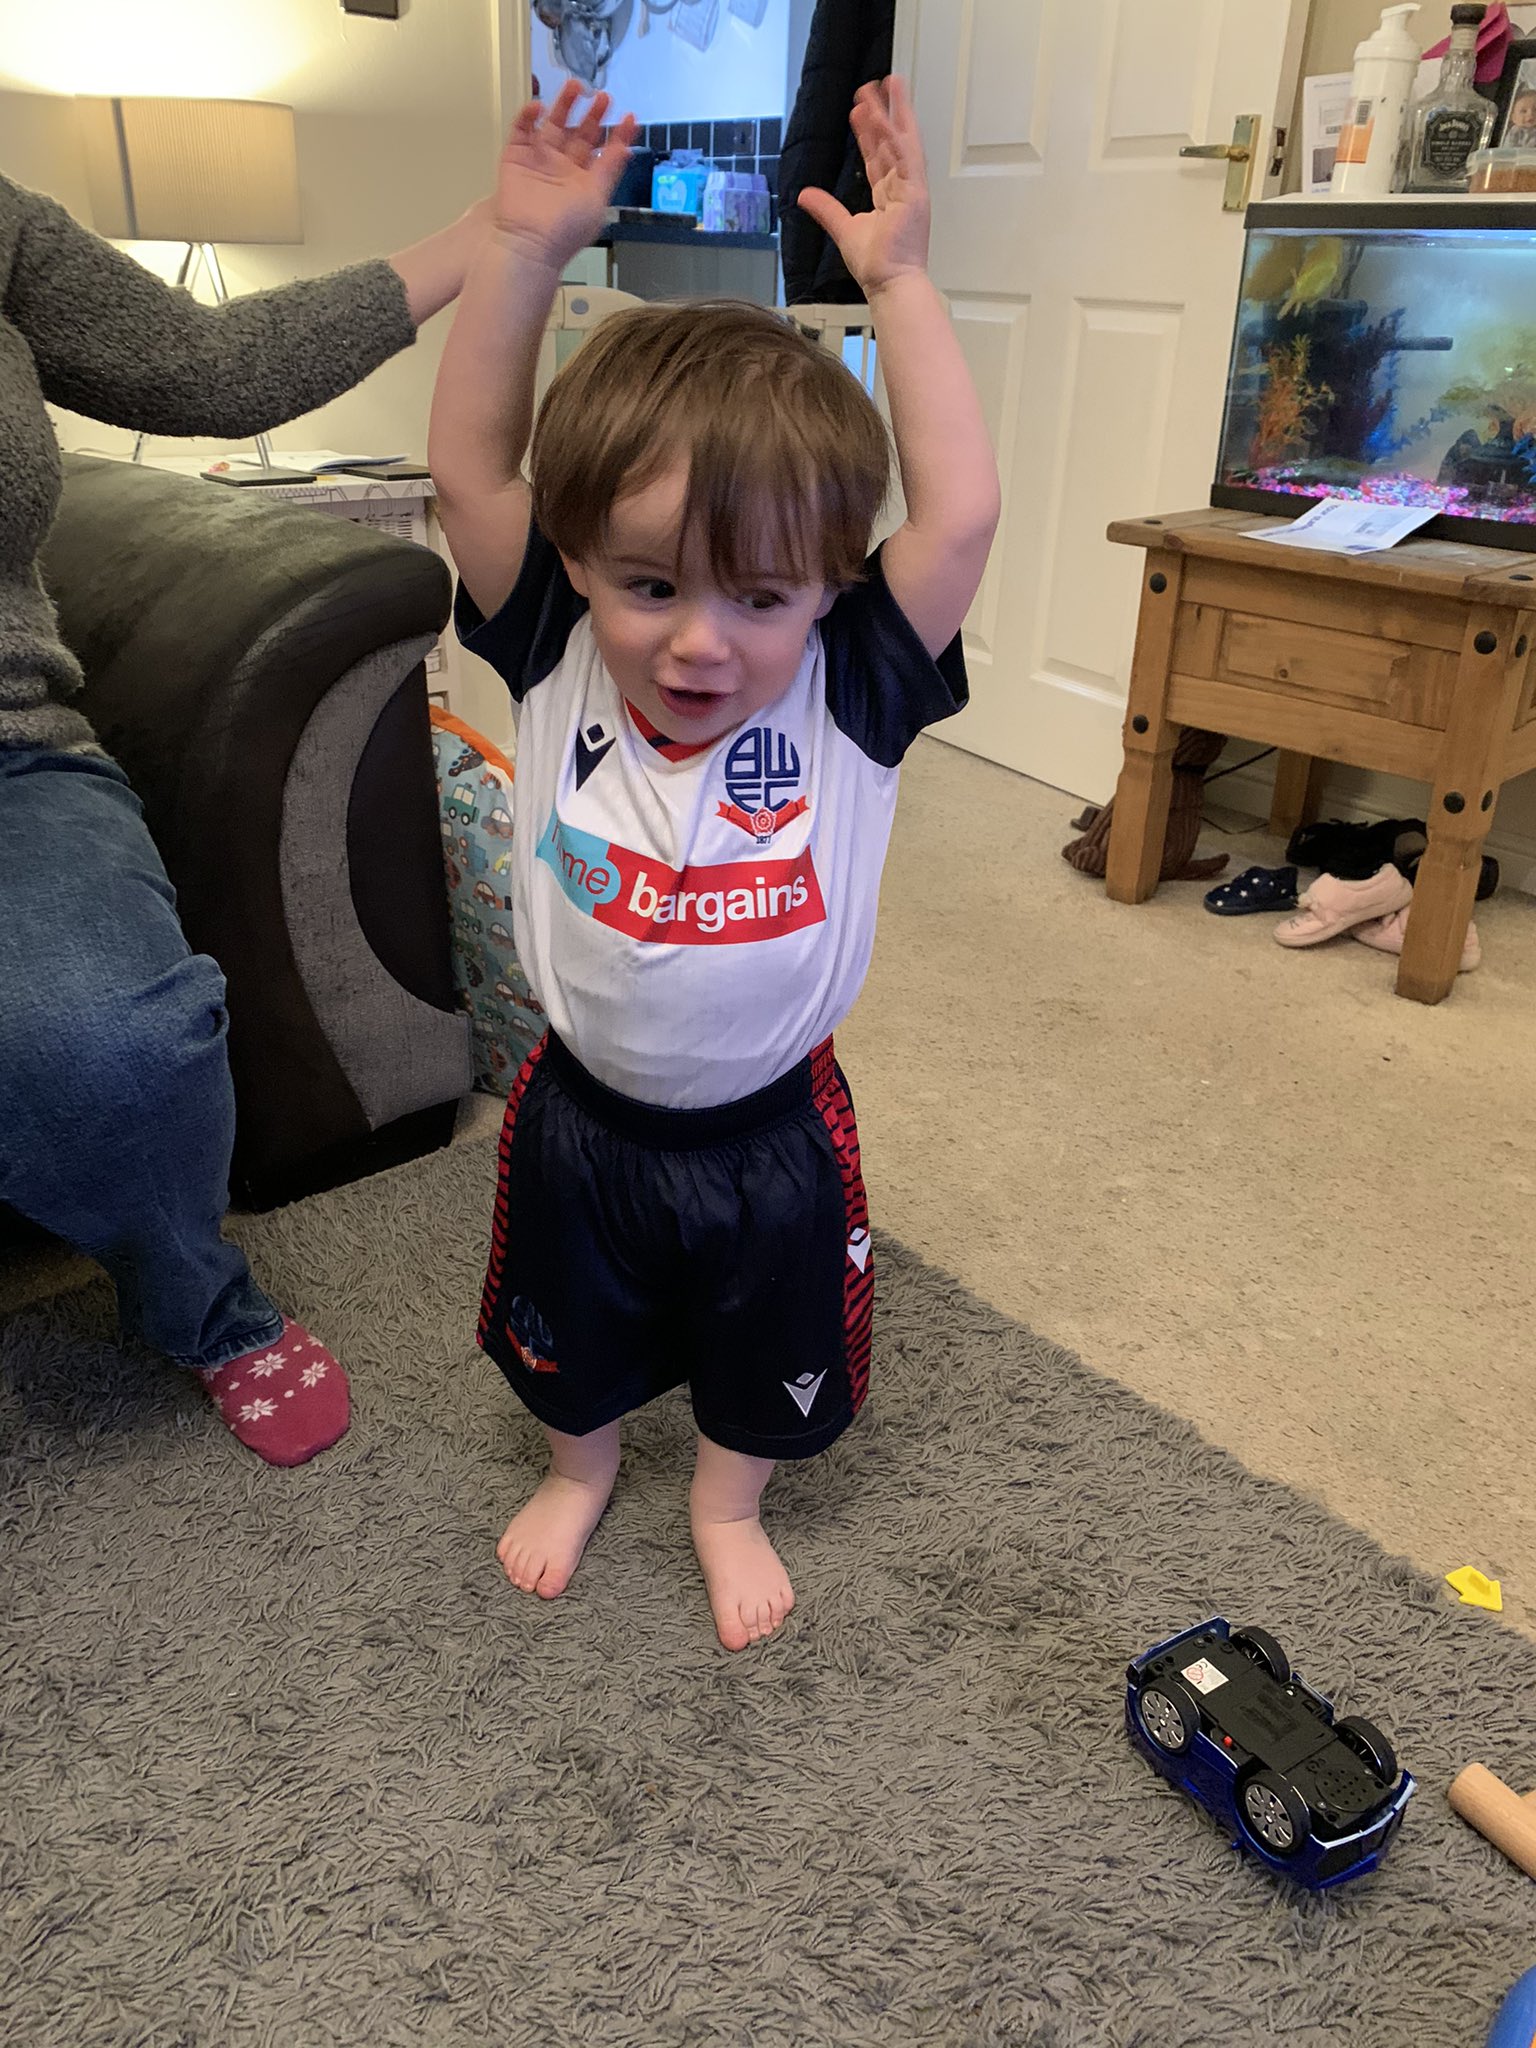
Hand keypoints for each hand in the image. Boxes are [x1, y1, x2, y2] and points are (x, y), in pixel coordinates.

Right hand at [492, 81, 638, 270]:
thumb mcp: (597, 198)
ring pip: (552, 124)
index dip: (616, 133)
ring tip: (575, 86)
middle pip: (578, 132)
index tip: (629, 117)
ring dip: (563, 104)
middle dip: (591, 114)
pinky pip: (521, 130)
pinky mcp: (515, 157)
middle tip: (602, 96)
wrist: (528, 242)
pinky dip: (528, 116)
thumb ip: (610, 169)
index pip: (602, 150)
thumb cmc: (563, 230)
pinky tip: (539, 107)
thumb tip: (625, 147)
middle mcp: (561, 168)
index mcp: (583, 180)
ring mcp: (538, 161)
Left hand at [796, 77, 930, 296]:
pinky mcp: (916, 194)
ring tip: (887, 85)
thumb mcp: (843, 228)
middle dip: (884, 113)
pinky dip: (895, 135)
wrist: (890, 285)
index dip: (868, 134)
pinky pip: (905, 156)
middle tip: (876, 86)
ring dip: (894, 113)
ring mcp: (912, 190)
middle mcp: (902, 189)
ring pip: (902, 142)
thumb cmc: (877, 266)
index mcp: (889, 197)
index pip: (877, 157)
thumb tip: (803, 194)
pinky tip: (886, 116)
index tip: (859, 112)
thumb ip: (826, 208)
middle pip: (892, 142)